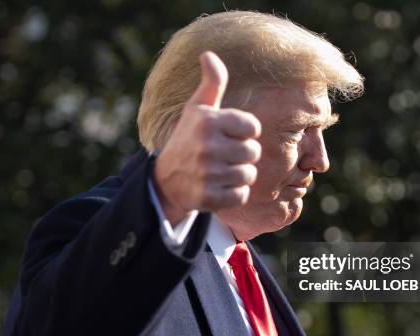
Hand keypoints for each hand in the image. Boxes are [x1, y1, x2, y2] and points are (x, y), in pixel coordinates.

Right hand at [153, 51, 261, 224]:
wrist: (166, 179)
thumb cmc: (189, 138)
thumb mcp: (197, 108)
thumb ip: (212, 83)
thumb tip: (209, 54)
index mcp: (208, 121)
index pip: (252, 127)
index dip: (244, 132)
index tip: (228, 135)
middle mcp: (207, 146)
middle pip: (253, 152)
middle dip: (243, 155)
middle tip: (224, 155)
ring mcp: (207, 173)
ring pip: (249, 175)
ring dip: (239, 175)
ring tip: (221, 171)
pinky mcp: (208, 197)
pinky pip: (240, 195)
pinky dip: (233, 194)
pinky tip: (218, 187)